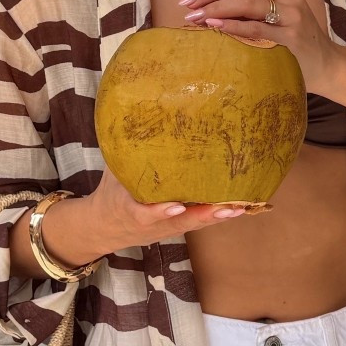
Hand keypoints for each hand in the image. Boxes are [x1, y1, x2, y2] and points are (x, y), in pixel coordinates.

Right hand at [36, 164, 254, 270]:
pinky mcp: (176, 229)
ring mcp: (166, 228)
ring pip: (194, 224)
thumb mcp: (111, 172)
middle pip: (180, 222)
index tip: (175, 207)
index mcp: (129, 209)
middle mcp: (151, 223)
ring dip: (217, 216)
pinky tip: (240, 207)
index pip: (142, 213)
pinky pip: (199, 223)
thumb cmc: (110, 192)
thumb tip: (134, 116)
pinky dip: (218, 216)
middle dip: (204, 215)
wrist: (103, 227)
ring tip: (242, 206)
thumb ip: (124, 152)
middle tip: (228, 207)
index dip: (158, 212)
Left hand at [180, 0, 336, 90]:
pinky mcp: (293, 35)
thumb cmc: (290, 38)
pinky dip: (233, 25)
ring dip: (216, 8)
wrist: (325, 64)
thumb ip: (245, 2)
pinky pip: (257, 27)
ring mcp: (293, 12)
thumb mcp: (270, 13)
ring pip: (247, 1)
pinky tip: (214, 27)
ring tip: (195, 17)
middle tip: (186, 3)